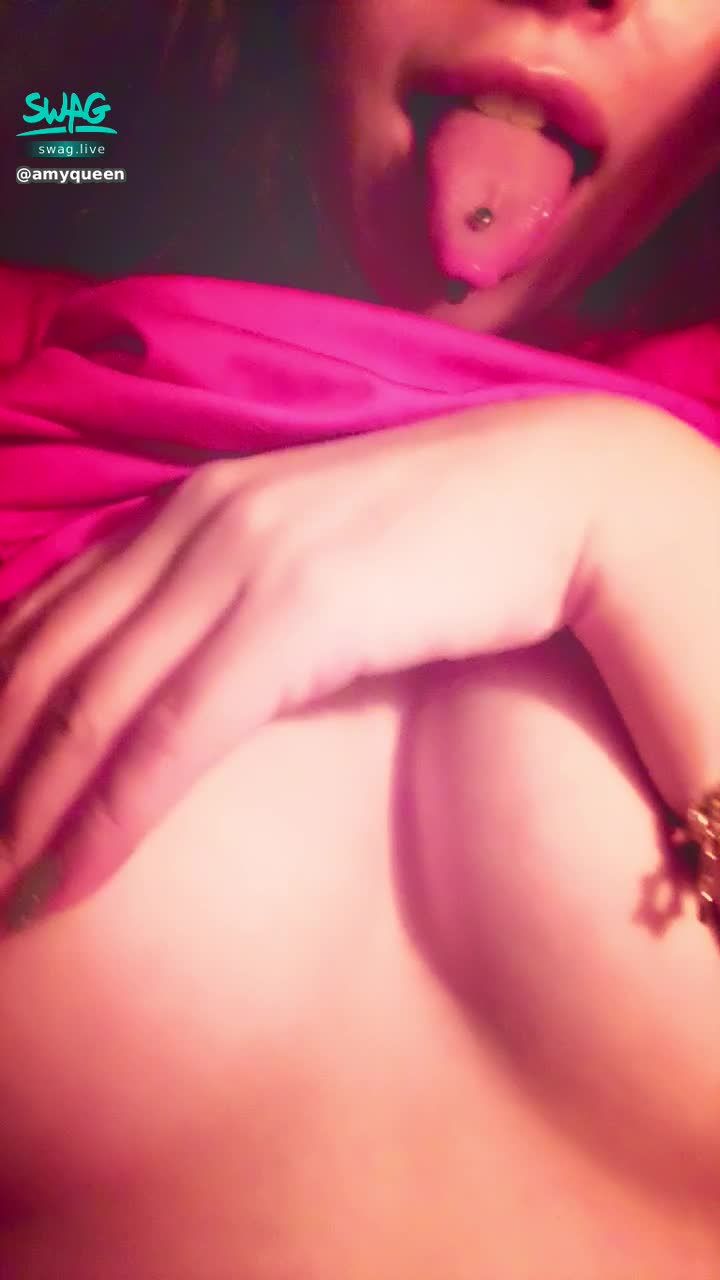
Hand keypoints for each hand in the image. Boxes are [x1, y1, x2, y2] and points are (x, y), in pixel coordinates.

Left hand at [0, 393, 716, 926]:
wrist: (557, 497)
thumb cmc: (448, 534)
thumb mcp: (316, 554)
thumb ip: (240, 595)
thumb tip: (196, 674)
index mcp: (193, 507)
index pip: (53, 609)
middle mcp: (195, 523)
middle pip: (48, 657)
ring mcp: (242, 564)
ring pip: (92, 701)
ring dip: (30, 804)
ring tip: (1, 882)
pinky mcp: (294, 616)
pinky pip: (171, 734)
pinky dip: (108, 814)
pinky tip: (71, 876)